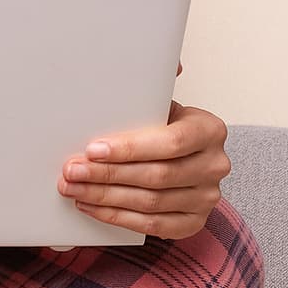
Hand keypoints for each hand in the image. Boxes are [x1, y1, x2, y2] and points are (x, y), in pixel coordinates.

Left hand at [49, 64, 227, 248]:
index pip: (170, 142)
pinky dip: (117, 217)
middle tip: (72, 170)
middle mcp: (215, 165)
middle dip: (106, 174)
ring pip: (150, 203)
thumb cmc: (166, 127)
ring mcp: (207, 198)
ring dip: (105, 197)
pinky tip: (91, 206)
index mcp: (210, 129)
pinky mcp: (193, 222)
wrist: (187, 160)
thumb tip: (166, 62)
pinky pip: (151, 226)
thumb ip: (153, 87)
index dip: (129, 149)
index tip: (93, 149)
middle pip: (156, 176)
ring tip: (73, 188)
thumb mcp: (163, 104)